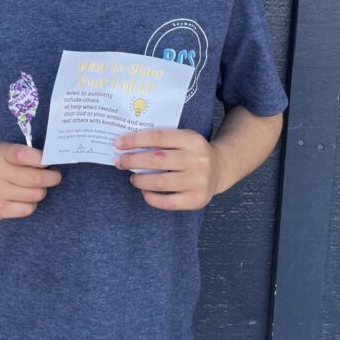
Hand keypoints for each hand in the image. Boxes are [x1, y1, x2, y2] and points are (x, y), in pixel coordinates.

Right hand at [0, 143, 61, 221]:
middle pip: (35, 178)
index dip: (41, 159)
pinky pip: (27, 209)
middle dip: (52, 178)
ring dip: (41, 191)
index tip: (50, 162)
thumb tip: (52, 162)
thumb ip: (27, 154)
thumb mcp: (8, 152)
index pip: (23, 155)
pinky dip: (30, 204)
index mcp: (0, 153)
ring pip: (35, 195)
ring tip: (35, 188)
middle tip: (55, 177)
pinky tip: (23, 199)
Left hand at [112, 128, 228, 209]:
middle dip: (133, 161)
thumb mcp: (183, 138)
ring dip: (141, 180)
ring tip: (133, 178)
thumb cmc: (192, 152)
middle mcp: (197, 160)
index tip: (119, 143)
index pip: (158, 137)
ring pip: (161, 182)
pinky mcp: (197, 199)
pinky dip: (152, 198)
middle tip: (119, 162)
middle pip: (157, 160)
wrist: (220, 168)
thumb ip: (162, 140)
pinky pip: (168, 202)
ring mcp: (198, 181)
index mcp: (192, 139)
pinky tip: (145, 192)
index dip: (136, 140)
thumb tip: (128, 145)